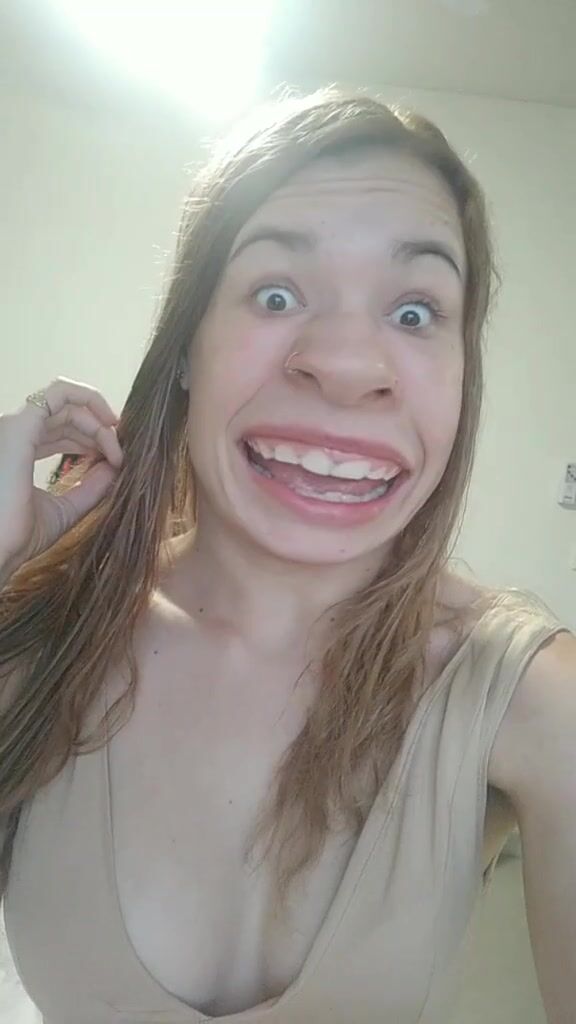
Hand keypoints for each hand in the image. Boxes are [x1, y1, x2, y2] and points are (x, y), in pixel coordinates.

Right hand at [0, 376, 123, 572]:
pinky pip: (60, 392)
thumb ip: (91, 488)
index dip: (91, 438)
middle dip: (99, 431)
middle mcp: (16, 433)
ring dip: (99, 424)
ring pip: (68, 403)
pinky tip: (108, 428)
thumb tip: (115, 467)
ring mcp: (17, 425)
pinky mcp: (22, 424)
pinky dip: (90, 402)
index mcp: (20, 450)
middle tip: (120, 456)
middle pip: (66, 415)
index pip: (59, 431)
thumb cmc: (19, 536)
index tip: (115, 460)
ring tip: (116, 451)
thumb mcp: (66, 509)